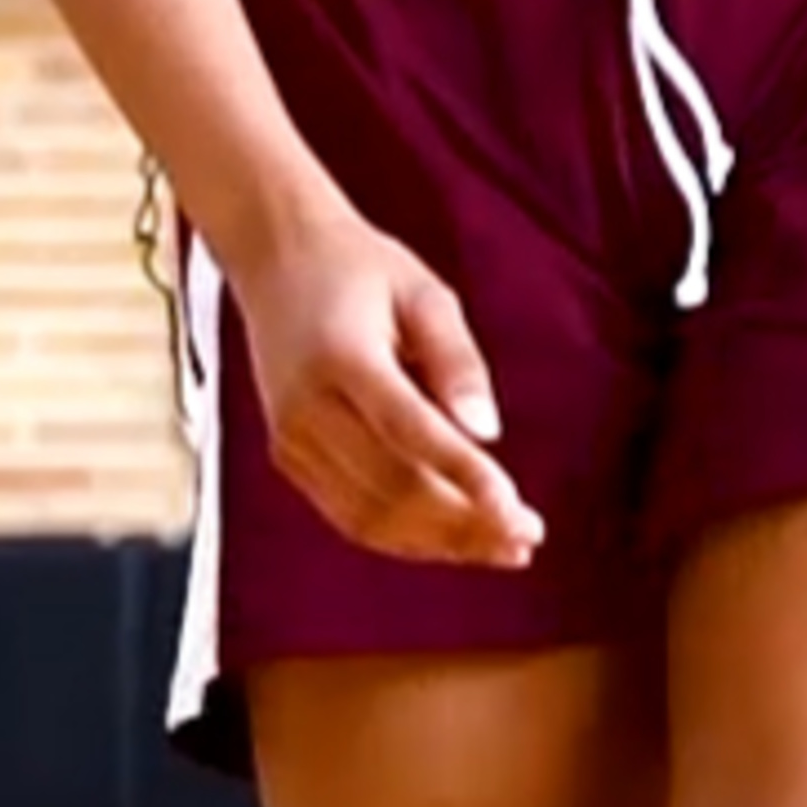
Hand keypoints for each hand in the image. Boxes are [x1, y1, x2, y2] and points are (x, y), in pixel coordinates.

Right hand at [231, 206, 545, 570]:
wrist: (279, 259)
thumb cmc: (360, 269)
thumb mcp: (424, 291)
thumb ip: (457, 358)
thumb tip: (488, 432)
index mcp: (341, 357)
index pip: (408, 430)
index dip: (463, 475)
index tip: (515, 508)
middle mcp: (306, 408)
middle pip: (391, 487)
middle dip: (464, 521)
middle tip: (527, 535)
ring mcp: (291, 439)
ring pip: (370, 516)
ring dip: (440, 541)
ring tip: (503, 547)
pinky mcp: (289, 457)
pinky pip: (349, 515)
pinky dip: (404, 537)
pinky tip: (452, 538)